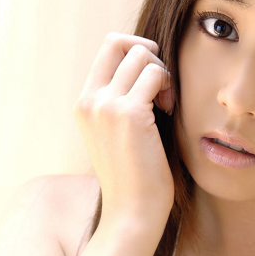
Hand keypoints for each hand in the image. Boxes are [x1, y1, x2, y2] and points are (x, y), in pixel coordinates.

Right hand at [74, 33, 175, 228]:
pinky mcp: (129, 114)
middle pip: (119, 42)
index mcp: (84, 104)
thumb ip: (121, 100)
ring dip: (162, 74)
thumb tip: (146, 66)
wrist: (132, 212)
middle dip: (147, 55)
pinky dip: (168, 87)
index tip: (151, 80)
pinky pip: (155, 74)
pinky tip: (169, 112)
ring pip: (141, 55)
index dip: (134, 52)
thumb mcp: (118, 133)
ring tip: (166, 105)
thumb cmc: (134, 177)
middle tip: (161, 86)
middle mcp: (90, 101)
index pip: (106, 49)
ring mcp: (106, 106)